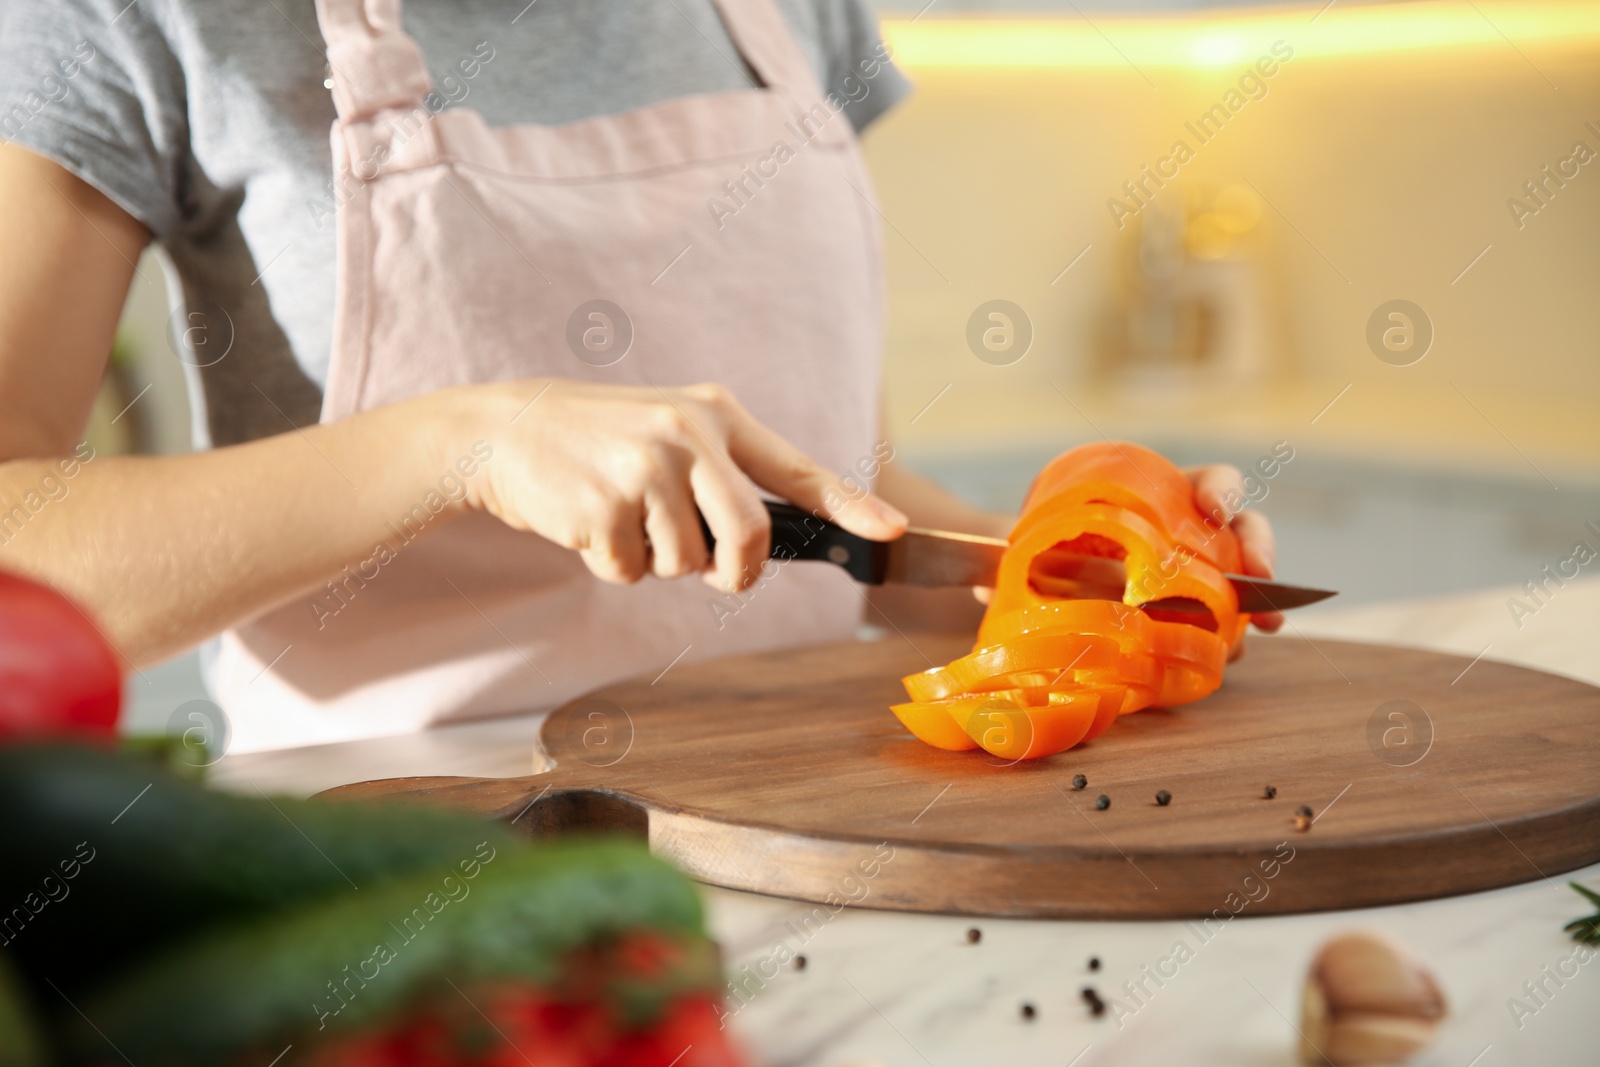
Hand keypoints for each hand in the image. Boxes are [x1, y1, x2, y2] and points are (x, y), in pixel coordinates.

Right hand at [449, 380, 907, 591]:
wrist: (506, 429)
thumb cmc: (600, 440)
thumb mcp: (669, 431)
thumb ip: (721, 473)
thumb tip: (765, 544)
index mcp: (716, 414)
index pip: (798, 469)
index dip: (850, 505)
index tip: (894, 530)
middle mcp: (688, 434)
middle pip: (749, 537)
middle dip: (735, 572)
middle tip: (713, 570)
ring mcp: (646, 467)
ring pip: (686, 562)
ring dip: (655, 561)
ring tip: (621, 514)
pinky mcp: (605, 505)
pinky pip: (630, 571)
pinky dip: (610, 564)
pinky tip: (587, 520)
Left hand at [969, 463, 1282, 636]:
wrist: (1036, 578)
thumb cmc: (1040, 546)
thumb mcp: (1029, 541)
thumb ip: (1009, 555)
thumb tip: (981, 583)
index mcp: (1159, 495)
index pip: (1206, 481)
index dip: (1219, 490)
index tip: (1213, 508)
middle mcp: (1187, 531)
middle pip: (1243, 528)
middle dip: (1258, 547)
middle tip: (1260, 575)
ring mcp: (1196, 574)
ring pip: (1244, 578)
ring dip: (1259, 599)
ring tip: (1264, 622)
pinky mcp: (1190, 615)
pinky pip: (1223, 621)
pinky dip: (1235, 634)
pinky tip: (1238, 649)